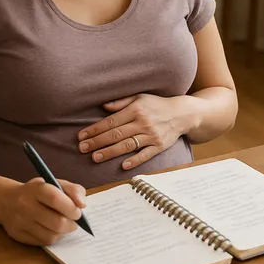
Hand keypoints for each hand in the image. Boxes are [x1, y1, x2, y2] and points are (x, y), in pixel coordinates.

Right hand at [0, 177, 86, 245]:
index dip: (71, 208)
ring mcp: (20, 222)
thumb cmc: (36, 191)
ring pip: (51, 235)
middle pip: (56, 222)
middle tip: (74, 221)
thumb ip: (73, 190)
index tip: (78, 211)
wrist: (7, 200)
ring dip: (63, 232)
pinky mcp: (19, 235)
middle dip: (71, 224)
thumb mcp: (53, 183)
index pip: (55, 199)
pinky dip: (53, 237)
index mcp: (36, 189)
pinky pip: (43, 242)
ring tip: (63, 224)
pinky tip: (52, 230)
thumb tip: (82, 204)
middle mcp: (26, 205)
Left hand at [77, 94, 192, 169]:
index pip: (111, 121)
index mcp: (135, 110)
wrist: (182, 113)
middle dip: (97, 142)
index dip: (95, 129)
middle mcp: (142, 123)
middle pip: (116, 134)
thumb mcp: (139, 97)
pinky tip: (123, 165)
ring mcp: (151, 135)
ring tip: (95, 157)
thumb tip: (103, 106)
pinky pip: (145, 154)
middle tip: (83, 148)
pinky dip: (134, 160)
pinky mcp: (159, 146)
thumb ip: (121, 102)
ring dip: (110, 152)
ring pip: (127, 145)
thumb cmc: (157, 104)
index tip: (82, 136)